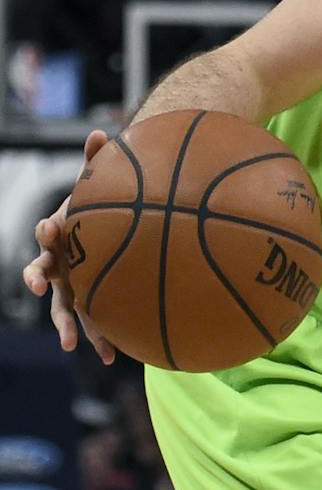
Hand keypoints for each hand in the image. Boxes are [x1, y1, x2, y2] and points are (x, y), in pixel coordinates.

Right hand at [21, 129, 115, 363]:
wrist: (114, 235)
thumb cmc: (104, 211)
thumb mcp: (102, 188)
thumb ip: (98, 162)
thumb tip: (100, 132)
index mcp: (61, 237)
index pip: (47, 233)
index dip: (48, 231)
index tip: (50, 228)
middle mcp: (60, 264)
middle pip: (43, 272)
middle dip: (40, 279)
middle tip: (42, 287)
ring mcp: (72, 286)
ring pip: (63, 307)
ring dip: (65, 324)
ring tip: (69, 344)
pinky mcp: (89, 304)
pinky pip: (93, 322)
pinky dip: (100, 338)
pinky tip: (113, 357)